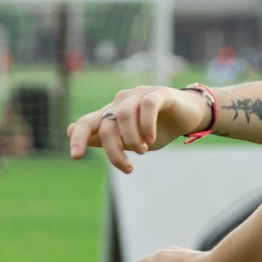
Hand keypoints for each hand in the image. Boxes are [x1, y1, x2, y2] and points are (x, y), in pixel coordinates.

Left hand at [68, 87, 207, 172]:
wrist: (188, 115)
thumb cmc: (157, 129)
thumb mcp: (130, 140)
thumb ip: (104, 137)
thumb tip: (72, 131)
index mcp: (111, 114)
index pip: (87, 122)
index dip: (78, 138)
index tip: (76, 156)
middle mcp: (121, 102)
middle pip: (106, 126)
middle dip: (115, 151)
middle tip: (129, 168)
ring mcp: (138, 95)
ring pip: (124, 116)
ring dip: (132, 139)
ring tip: (143, 152)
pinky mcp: (158, 93)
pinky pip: (147, 106)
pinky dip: (147, 125)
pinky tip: (151, 139)